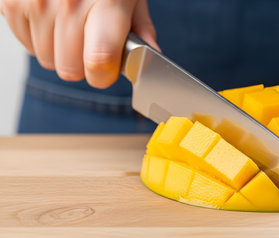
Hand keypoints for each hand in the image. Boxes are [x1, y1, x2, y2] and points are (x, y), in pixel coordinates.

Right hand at [0, 0, 158, 87]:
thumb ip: (141, 28)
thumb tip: (151, 57)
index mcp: (106, 2)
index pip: (99, 61)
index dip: (104, 75)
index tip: (107, 70)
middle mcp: (67, 2)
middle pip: (70, 69)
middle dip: (83, 65)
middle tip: (91, 43)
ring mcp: (36, 2)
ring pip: (47, 60)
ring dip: (61, 52)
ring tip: (72, 26)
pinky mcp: (13, 3)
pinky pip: (28, 45)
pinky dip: (41, 39)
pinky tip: (53, 19)